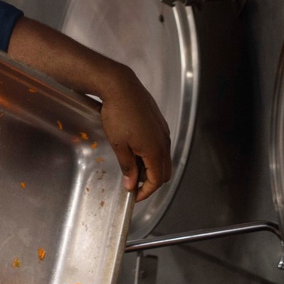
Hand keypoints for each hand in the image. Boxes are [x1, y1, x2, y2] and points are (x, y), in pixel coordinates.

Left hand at [98, 65, 171, 201]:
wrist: (120, 87)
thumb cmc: (117, 114)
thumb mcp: (118, 145)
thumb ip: (127, 167)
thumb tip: (131, 184)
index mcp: (155, 150)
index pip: (157, 180)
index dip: (146, 191)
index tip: (134, 196)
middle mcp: (164, 142)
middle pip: (165, 171)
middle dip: (151, 182)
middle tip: (134, 184)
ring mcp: (163, 131)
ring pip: (163, 158)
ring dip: (151, 167)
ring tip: (132, 167)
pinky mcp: (159, 123)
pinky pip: (160, 145)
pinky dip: (152, 154)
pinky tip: (135, 150)